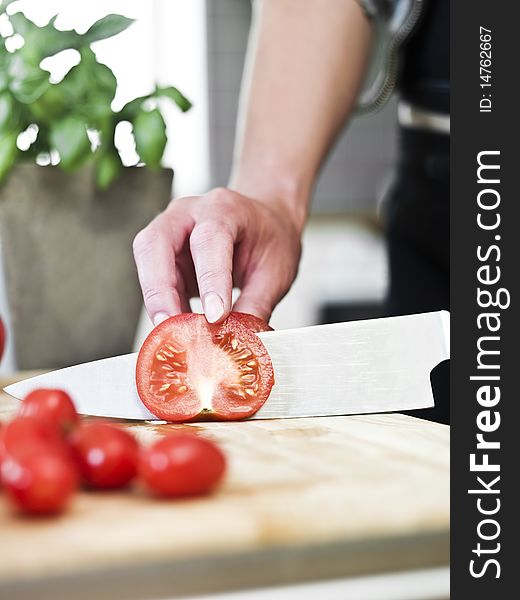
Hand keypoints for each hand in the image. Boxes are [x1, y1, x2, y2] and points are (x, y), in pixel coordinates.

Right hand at [133, 187, 302, 324]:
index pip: (210, 238)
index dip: (210, 279)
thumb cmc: (271, 240)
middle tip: (171, 326)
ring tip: (175, 333)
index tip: (215, 317)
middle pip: (157, 241)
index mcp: (226, 207)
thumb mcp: (275, 273)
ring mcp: (170, 228)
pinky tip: (177, 326)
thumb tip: (239, 341)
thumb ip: (256, 306)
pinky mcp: (163, 251)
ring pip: (146, 259)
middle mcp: (190, 212)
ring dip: (157, 299)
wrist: (265, 222)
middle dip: (160, 288)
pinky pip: (152, 277)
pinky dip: (161, 303)